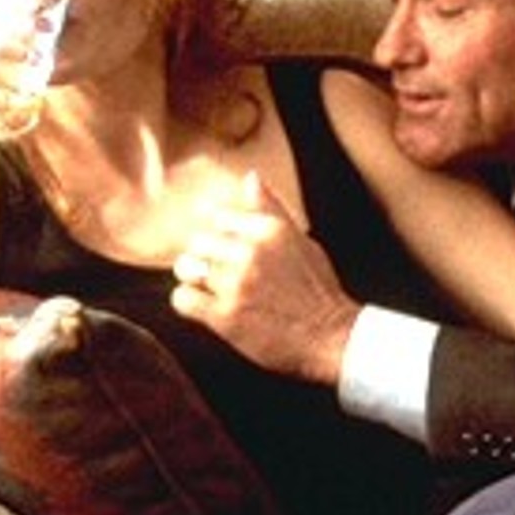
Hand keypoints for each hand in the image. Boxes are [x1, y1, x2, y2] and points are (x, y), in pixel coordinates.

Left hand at [169, 173, 360, 384]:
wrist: (331, 337)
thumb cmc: (317, 289)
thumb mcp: (301, 241)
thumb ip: (271, 210)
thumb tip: (250, 177)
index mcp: (269, 230)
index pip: (216, 215)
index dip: (219, 234)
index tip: (228, 251)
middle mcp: (250, 253)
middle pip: (198, 241)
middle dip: (205, 257)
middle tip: (221, 274)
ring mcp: (236, 284)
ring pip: (186, 267)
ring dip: (194, 278)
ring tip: (212, 289)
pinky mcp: (225, 316)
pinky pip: (183, 298)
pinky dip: (189, 302)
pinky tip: (206, 307)